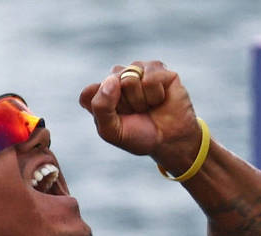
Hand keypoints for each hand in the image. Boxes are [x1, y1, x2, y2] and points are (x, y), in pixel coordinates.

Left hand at [79, 60, 201, 172]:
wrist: (170, 142)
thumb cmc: (139, 135)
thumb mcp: (111, 131)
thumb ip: (100, 107)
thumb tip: (112, 79)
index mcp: (102, 90)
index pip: (90, 93)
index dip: (105, 110)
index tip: (118, 121)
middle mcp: (118, 76)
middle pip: (110, 83)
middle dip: (125, 105)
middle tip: (137, 113)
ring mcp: (139, 70)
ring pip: (130, 79)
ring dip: (141, 101)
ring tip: (149, 106)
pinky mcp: (158, 69)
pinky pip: (150, 78)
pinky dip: (156, 95)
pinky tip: (160, 99)